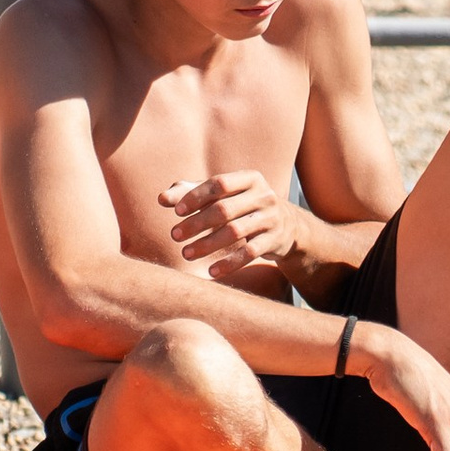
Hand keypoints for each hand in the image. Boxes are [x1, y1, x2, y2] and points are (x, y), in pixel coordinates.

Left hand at [161, 171, 299, 279]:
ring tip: (186, 254)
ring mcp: (271, 218)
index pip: (220, 183)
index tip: (176, 211)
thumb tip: (162, 198)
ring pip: (235, 232)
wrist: (287, 226)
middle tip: (175, 235)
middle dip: (197, 223)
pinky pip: (250, 253)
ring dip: (207, 244)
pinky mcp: (274, 241)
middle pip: (225, 209)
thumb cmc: (244, 206)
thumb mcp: (224, 196)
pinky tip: (211, 271)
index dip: (197, 196)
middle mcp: (264, 195)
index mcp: (250, 178)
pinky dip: (229, 263)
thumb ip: (192, 193)